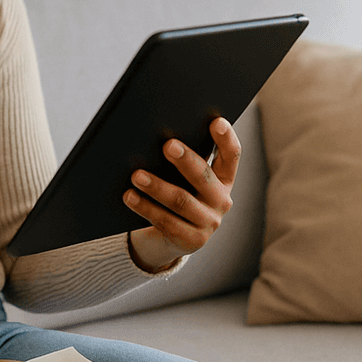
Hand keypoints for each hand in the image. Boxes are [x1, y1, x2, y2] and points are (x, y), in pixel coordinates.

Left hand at [124, 117, 241, 272]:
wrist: (170, 238)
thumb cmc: (176, 193)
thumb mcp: (183, 177)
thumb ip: (181, 160)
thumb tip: (158, 134)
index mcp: (224, 179)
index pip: (231, 155)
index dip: (226, 138)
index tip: (215, 121)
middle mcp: (222, 200)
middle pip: (204, 176)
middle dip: (186, 160)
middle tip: (167, 145)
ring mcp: (209, 223)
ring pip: (181, 200)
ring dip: (157, 186)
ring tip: (136, 175)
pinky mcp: (192, 241)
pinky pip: (166, 222)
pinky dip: (145, 207)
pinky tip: (129, 196)